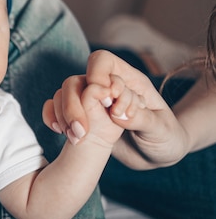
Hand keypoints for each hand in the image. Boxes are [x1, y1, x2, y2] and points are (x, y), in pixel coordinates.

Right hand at [42, 50, 186, 168]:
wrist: (157, 157)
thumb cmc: (166, 138)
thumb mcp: (162, 131)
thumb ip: (142, 119)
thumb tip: (116, 113)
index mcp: (128, 81)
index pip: (103, 61)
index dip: (97, 75)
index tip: (104, 101)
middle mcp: (106, 89)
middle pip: (77, 80)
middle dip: (74, 104)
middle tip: (83, 131)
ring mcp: (91, 104)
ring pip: (64, 95)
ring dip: (64, 115)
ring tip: (76, 138)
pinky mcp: (81, 119)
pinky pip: (56, 109)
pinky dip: (52, 118)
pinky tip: (60, 132)